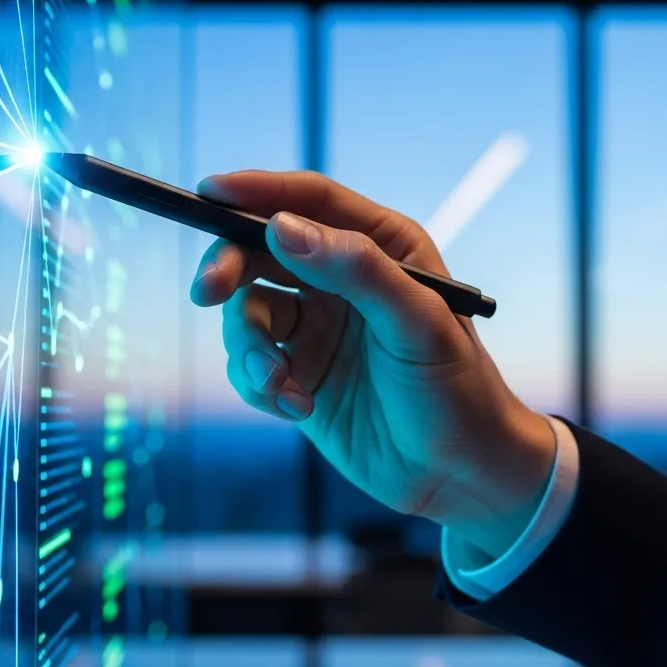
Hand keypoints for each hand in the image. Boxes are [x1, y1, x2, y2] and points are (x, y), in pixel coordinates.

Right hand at [191, 171, 556, 557]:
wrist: (459, 475)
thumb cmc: (457, 390)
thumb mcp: (415, 323)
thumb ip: (355, 269)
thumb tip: (281, 228)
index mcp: (382, 247)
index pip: (310, 201)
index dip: (256, 191)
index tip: (207, 193)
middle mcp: (342, 279)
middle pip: (261, 250)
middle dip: (229, 268)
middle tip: (207, 291)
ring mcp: (317, 327)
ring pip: (246, 311)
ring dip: (249, 346)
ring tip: (278, 383)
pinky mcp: (298, 373)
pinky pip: (250, 364)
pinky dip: (260, 385)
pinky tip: (297, 408)